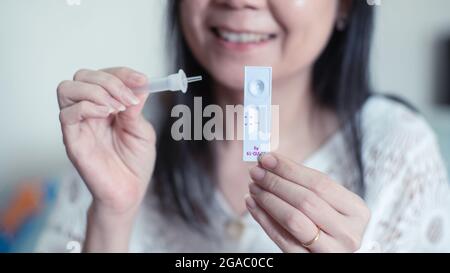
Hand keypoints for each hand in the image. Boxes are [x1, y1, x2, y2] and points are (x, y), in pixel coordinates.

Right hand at [57, 67, 155, 215]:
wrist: (130, 192)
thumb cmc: (136, 163)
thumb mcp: (143, 131)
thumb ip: (136, 109)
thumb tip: (138, 86)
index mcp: (107, 106)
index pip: (104, 76)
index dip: (123, 74)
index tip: (143, 80)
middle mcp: (89, 111)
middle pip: (83, 76)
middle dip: (109, 81)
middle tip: (129, 99)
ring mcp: (78, 125)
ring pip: (67, 88)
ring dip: (96, 91)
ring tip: (117, 108)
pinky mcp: (72, 139)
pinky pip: (66, 113)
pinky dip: (88, 107)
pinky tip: (107, 115)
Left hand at [246, 153, 370, 252]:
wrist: (333, 253)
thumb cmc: (330, 223)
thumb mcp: (329, 202)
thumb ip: (304, 183)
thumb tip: (270, 161)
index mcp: (357, 210)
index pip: (319, 183)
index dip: (289, 169)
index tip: (267, 158)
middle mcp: (348, 233)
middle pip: (305, 200)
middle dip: (276, 182)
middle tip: (256, 172)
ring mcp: (330, 251)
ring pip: (293, 220)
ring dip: (268, 200)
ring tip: (253, 187)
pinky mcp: (309, 263)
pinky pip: (282, 239)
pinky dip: (263, 220)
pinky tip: (252, 204)